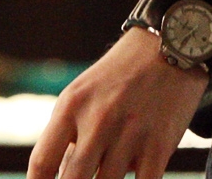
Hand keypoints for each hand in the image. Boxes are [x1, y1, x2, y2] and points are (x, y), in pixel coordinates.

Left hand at [26, 27, 207, 178]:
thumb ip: (70, 135)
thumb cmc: (120, 75)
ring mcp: (130, 133)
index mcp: (71, 106)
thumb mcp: (83, 93)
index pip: (42, 163)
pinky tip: (134, 176)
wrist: (169, 46)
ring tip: (111, 166)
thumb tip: (64, 175)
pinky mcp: (160, 145)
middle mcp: (98, 120)